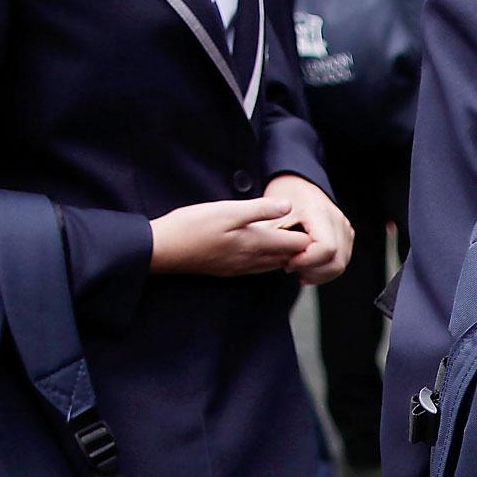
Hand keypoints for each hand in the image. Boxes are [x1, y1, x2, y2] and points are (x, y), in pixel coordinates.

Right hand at [149, 198, 303, 276]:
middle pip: (290, 258)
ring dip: (286, 255)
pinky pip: (259, 268)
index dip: (308, 235)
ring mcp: (240, 268)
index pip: (297, 245)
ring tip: (294, 242)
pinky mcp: (228, 270)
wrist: (162, 250)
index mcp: (256, 244)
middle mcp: (252, 261)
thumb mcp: (227, 211)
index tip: (314, 222)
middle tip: (312, 232)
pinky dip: (270, 260)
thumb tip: (289, 205)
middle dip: (302, 248)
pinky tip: (267, 252)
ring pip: (274, 265)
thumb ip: (259, 210)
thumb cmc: (192, 226)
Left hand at [264, 173, 354, 286]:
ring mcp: (345, 228)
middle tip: (291, 268)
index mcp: (319, 212)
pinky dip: (324, 270)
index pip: (326, 248)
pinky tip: (307, 267)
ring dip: (318, 273)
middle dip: (313, 271)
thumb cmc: (284, 197)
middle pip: (337, 261)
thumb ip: (277, 238)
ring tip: (298, 268)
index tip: (289, 263)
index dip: (308, 261)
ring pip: (340, 265)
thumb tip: (285, 262)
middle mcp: (338, 220)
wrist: (296, 184)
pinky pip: (340, 261)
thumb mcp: (271, 215)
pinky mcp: (346, 236)